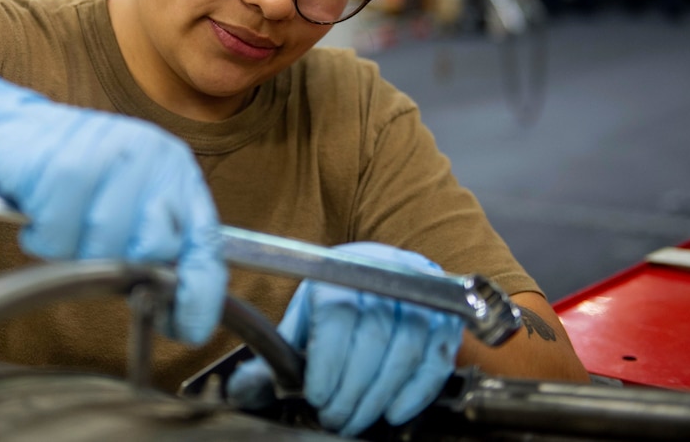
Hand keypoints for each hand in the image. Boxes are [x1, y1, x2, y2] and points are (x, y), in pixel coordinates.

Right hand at [0, 75, 226, 343]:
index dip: (199, 293)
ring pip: (101, 247)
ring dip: (72, 251)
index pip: (205, 242)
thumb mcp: (129, 204)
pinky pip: (58, 235)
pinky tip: (40, 211)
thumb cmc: (76, 176)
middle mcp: (152, 157)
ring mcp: (110, 155)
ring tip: (62, 222)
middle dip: (118, 264)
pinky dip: (42, 237)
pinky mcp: (65, 163)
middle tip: (91, 247)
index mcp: (176, 171)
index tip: (184, 328)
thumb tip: (171, 307)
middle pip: (151, 249)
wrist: (14, 131)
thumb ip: (156, 245)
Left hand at [227, 243, 463, 436]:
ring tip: (356, 419)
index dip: (327, 360)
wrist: (382, 275)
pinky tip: (393, 412)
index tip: (314, 395)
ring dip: (378, 395)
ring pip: (405, 349)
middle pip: (371, 336)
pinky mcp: (447, 318)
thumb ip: (277, 356)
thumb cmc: (336, 306)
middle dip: (350, 388)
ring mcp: (420, 294)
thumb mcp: (303, 321)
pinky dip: (416, 391)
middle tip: (333, 418)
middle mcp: (384, 274)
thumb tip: (242, 388)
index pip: (337, 313)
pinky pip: (437, 359)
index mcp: (340, 270)